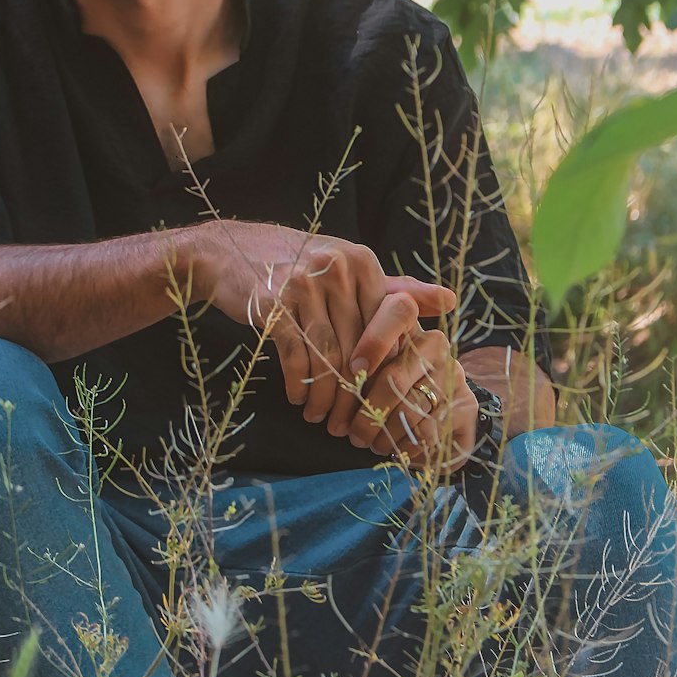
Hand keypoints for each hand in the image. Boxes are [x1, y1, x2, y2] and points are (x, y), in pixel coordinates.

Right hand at [193, 221, 454, 419]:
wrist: (226, 251)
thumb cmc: (293, 265)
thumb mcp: (344, 269)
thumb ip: (394, 289)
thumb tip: (449, 300)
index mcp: (361, 262)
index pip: (385, 328)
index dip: (382, 370)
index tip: (378, 402)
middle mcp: (336, 268)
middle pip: (357, 347)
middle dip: (354, 394)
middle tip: (349, 425)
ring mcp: (303, 283)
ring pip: (328, 356)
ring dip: (326, 397)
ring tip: (322, 419)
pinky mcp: (273, 302)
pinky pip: (296, 355)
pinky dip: (300, 384)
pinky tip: (298, 400)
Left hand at [340, 327, 478, 472]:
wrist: (433, 407)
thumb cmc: (384, 380)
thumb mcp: (366, 362)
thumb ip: (352, 358)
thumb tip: (330, 374)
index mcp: (408, 322)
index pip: (399, 311)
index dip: (375, 340)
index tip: (355, 369)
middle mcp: (435, 343)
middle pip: (394, 379)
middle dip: (367, 414)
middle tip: (354, 435)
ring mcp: (454, 374)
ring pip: (410, 412)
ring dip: (384, 435)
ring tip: (371, 443)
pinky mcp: (467, 406)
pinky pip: (428, 433)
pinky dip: (406, 448)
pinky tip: (397, 449)